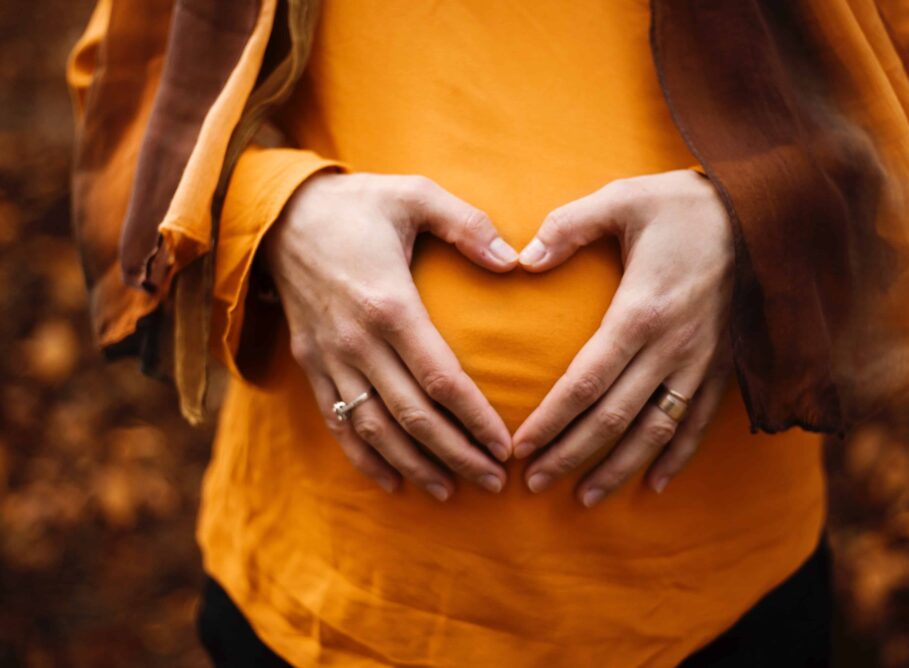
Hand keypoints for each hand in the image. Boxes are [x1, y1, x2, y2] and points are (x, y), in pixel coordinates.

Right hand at [264, 172, 518, 499]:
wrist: (279, 214)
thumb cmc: (358, 204)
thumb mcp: (414, 194)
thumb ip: (467, 224)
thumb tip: (515, 261)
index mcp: (389, 304)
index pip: (441, 379)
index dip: (475, 418)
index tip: (506, 445)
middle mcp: (357, 341)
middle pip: (412, 417)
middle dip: (457, 455)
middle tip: (494, 482)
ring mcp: (330, 358)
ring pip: (375, 429)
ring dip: (414, 466)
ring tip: (451, 491)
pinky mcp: (311, 364)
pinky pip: (337, 422)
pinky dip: (364, 458)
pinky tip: (392, 482)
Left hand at [511, 169, 734, 505]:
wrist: (766, 211)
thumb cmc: (683, 204)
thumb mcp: (622, 199)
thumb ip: (568, 226)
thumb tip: (523, 258)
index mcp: (641, 311)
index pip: (586, 382)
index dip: (551, 420)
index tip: (521, 448)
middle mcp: (672, 347)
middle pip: (614, 417)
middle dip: (572, 455)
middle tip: (534, 484)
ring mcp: (702, 362)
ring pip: (656, 430)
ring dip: (619, 468)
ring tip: (585, 498)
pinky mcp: (723, 365)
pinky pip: (698, 422)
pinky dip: (677, 457)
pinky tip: (654, 484)